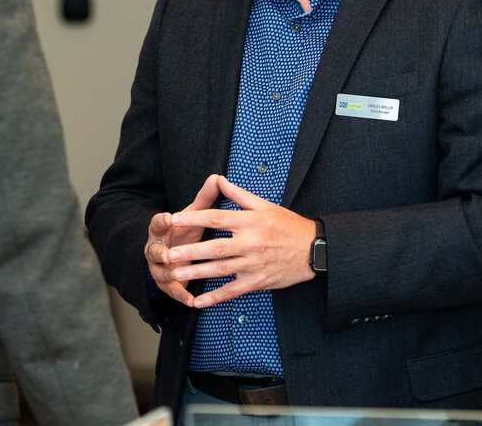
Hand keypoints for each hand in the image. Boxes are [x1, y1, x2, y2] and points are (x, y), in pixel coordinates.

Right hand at [144, 174, 226, 305]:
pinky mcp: (166, 285)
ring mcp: (159, 268)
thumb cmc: (184, 232)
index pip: (157, 223)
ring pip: (161, 273)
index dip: (162, 220)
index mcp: (161, 230)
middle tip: (169, 254)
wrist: (172, 254)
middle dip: (161, 253)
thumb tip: (217, 177)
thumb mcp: (192, 216)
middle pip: (154, 251)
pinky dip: (181, 296)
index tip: (169, 217)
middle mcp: (156, 249)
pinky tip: (192, 301)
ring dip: (170, 275)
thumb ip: (204, 200)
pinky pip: (172, 292)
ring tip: (179, 277)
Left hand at [163, 175, 316, 307]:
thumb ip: (238, 195)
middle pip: (215, 247)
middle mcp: (250, 243)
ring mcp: (254, 264)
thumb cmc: (288, 225)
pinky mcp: (258, 281)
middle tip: (167, 254)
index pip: (216, 218)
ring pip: (221, 270)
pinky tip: (198, 301)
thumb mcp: (264, 205)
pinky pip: (233, 290)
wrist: (314, 249)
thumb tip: (218, 179)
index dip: (194, 218)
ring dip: (197, 274)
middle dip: (190, 252)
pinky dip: (215, 297)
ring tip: (175, 275)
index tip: (174, 219)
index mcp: (250, 221)